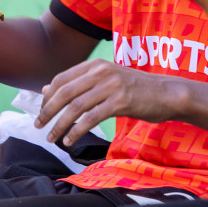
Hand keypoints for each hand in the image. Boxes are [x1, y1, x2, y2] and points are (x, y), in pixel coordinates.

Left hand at [37, 60, 174, 146]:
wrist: (168, 94)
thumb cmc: (135, 89)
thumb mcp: (106, 80)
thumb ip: (78, 83)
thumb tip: (46, 89)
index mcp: (94, 66)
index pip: (61, 79)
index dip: (47, 97)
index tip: (41, 112)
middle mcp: (100, 72)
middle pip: (64, 93)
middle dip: (48, 111)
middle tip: (38, 125)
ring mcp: (111, 86)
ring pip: (75, 107)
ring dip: (59, 124)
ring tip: (51, 138)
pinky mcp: (121, 102)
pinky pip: (91, 118)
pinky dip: (77, 131)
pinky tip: (70, 140)